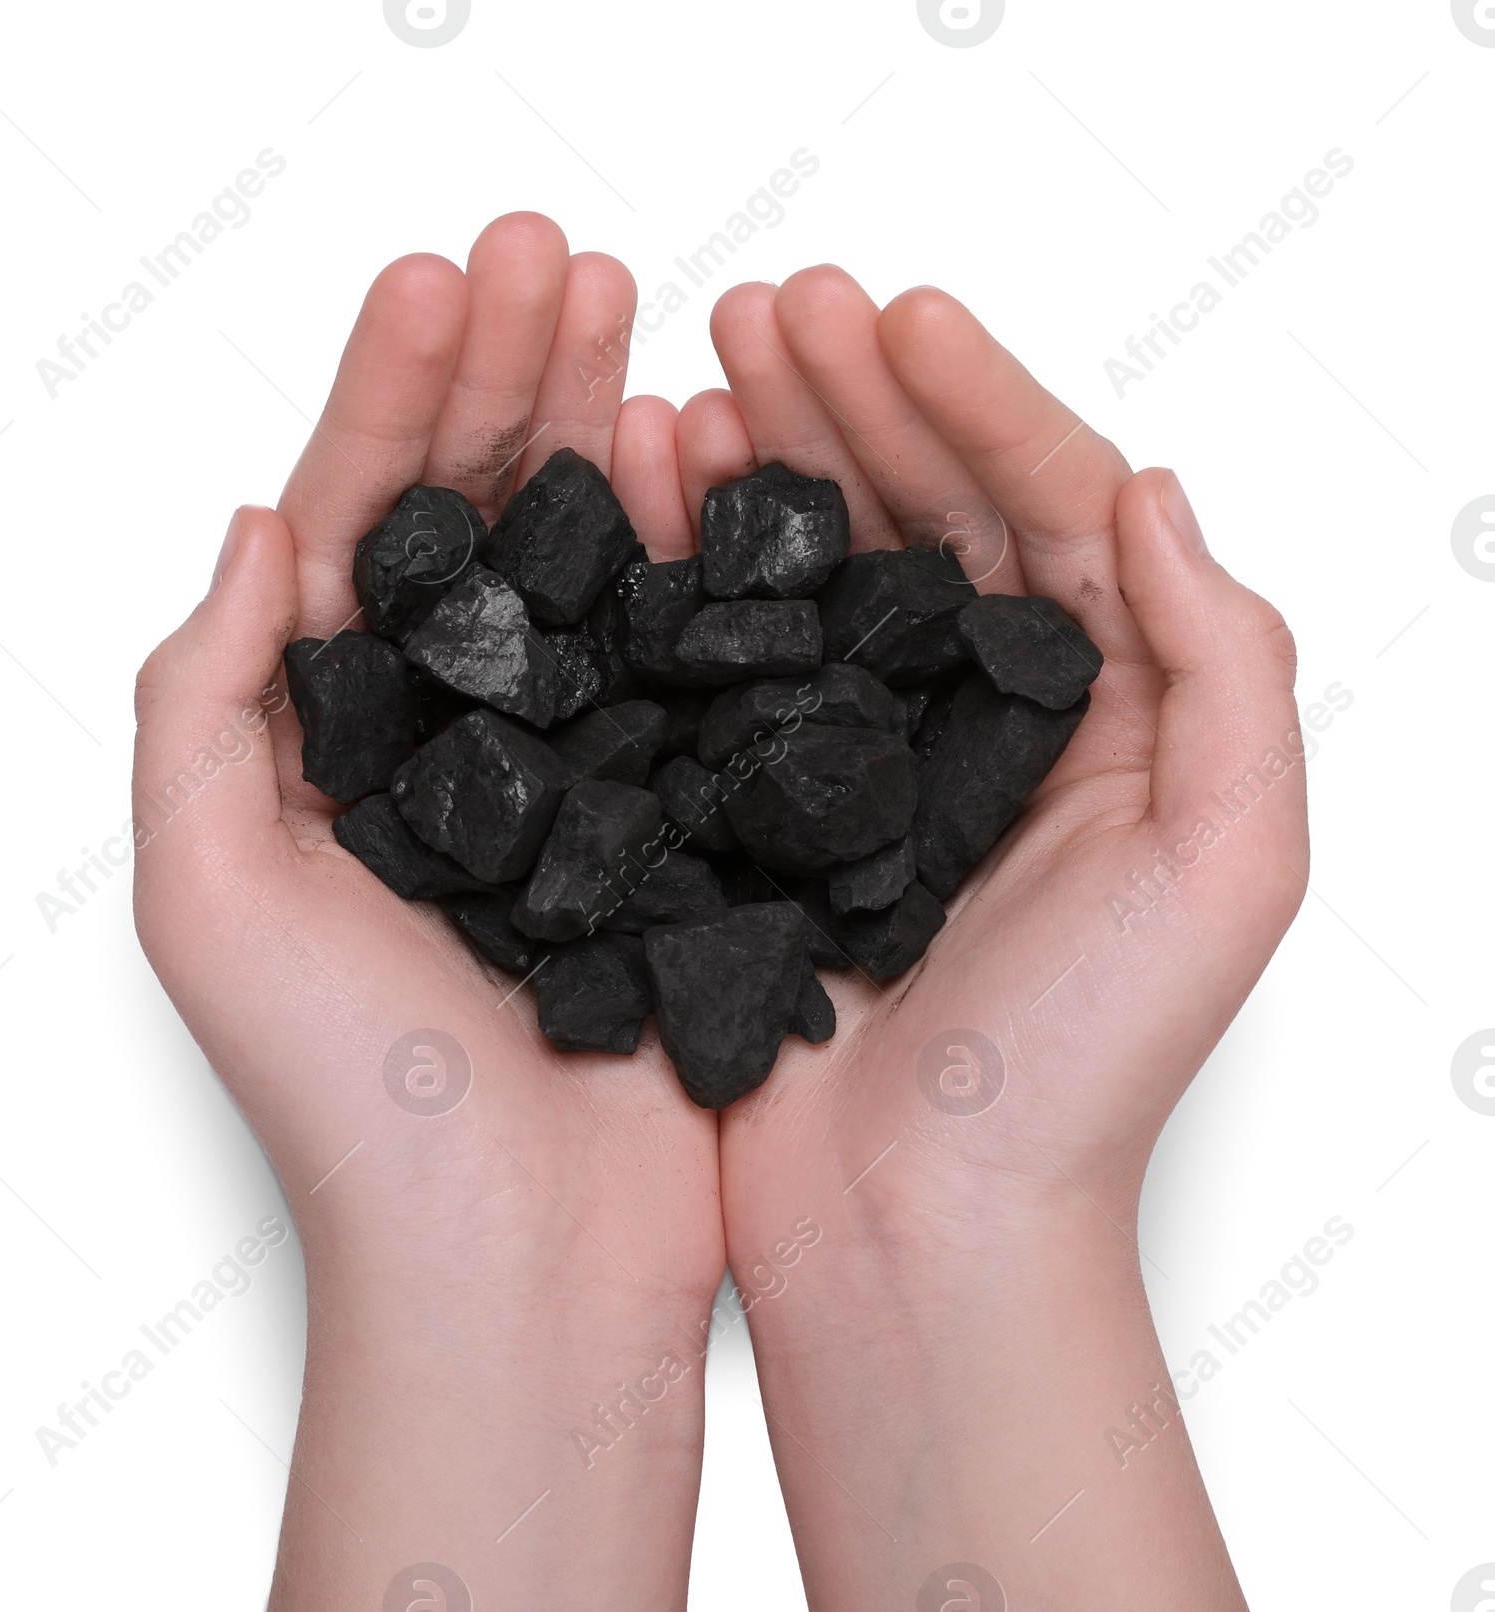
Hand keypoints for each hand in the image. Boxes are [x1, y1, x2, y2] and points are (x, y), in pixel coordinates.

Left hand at [133, 215, 723, 1610]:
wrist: (520, 1256)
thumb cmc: (358, 1102)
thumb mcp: (213, 896)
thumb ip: (206, 704)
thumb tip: (251, 530)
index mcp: (328, 744)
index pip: (354, 526)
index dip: (392, 395)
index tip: (447, 279)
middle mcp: (452, 742)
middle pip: (475, 519)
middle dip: (508, 377)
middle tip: (559, 255)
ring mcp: (572, 771)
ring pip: (587, 565)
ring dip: (603, 432)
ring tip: (640, 318)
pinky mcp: (671, 814)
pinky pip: (682, 656)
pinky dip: (695, 553)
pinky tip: (710, 457)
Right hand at [683, 270, 1306, 1607]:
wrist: (918, 1228)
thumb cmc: (1074, 1079)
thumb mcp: (1221, 873)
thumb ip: (1228, 672)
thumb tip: (1155, 493)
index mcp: (1108, 713)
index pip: (1055, 508)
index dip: (980, 399)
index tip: (894, 317)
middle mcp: (988, 719)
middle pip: (928, 511)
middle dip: (854, 396)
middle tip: (771, 306)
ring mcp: (869, 756)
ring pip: (823, 565)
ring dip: (769, 455)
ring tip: (701, 367)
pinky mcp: (770, 803)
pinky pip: (735, 652)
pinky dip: (696, 562)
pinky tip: (651, 489)